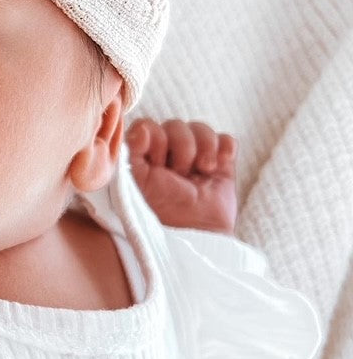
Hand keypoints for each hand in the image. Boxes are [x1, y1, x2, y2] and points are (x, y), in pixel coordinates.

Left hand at [125, 117, 237, 234]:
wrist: (197, 234)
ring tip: (203, 172)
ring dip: (204, 149)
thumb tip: (142, 128)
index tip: (158, 165)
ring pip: (201, 128)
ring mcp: (195, 155)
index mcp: (144, 154)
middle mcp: (168, 151)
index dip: (156, 140)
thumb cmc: (161, 210)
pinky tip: (219, 166)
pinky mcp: (220, 162)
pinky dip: (225, 149)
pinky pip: (226, 139)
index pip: (148, 125)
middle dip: (181, 149)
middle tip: (180, 175)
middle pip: (176, 125)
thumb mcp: (139, 182)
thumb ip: (132, 152)